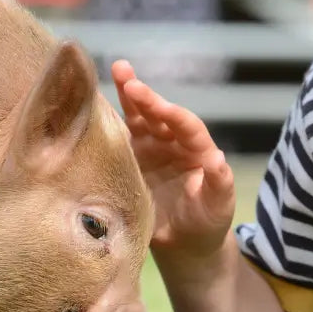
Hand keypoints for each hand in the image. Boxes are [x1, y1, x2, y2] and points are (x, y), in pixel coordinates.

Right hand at [112, 60, 235, 259]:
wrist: (185, 242)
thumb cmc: (207, 221)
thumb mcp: (218, 205)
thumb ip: (220, 184)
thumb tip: (219, 160)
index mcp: (198, 149)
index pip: (187, 126)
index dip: (174, 115)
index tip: (160, 106)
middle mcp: (172, 143)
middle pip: (158, 114)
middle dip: (144, 95)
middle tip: (125, 74)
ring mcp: (149, 149)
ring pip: (137, 118)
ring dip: (126, 95)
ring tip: (117, 69)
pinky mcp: (129, 161)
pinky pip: (117, 138)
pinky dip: (106, 122)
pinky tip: (93, 104)